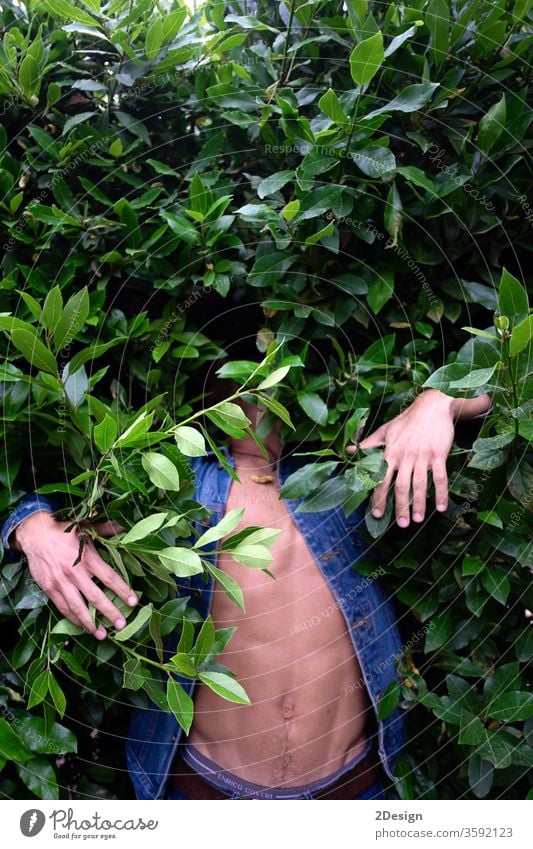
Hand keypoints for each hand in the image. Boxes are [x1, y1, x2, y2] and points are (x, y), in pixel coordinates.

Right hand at [13, 511, 136, 638]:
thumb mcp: (86, 528)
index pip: (109, 577)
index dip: (122, 590)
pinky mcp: (49, 588)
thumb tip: (123, 527)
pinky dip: (73, 618)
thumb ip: (105, 530)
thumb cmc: (64, 531)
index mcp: (87, 558)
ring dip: (90, 622)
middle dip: (110, 612)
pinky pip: (62, 607)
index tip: (133, 602)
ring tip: (102, 634)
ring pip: (77, 607)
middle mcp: (75, 573)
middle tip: (122, 625)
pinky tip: (82, 626)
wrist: (35, 533)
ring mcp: (61, 582)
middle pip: (96, 597)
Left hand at [347, 390, 490, 527]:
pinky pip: (440, 477)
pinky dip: (441, 493)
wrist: (431, 406)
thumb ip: (368, 444)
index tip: (377, 514)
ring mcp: (422, 456)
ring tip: (417, 520)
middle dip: (400, 506)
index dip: (378, 497)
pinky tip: (441, 507)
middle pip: (401, 486)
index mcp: (390, 452)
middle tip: (400, 524)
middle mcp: (405, 456)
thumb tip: (349, 450)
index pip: (381, 478)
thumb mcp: (385, 430)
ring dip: (419, 504)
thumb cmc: (406, 420)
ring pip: (420, 484)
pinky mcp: (438, 454)